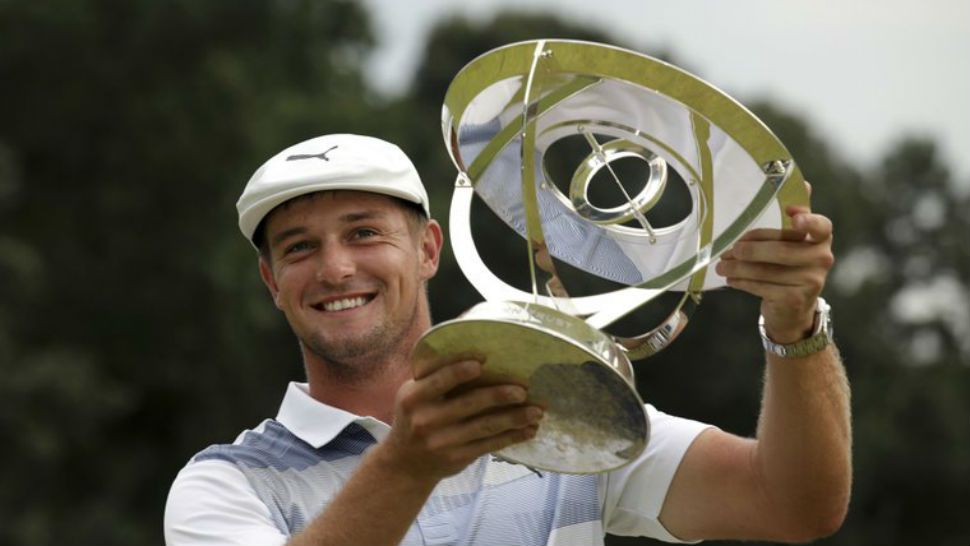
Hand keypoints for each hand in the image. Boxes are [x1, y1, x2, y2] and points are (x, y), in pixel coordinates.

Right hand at [379, 360, 542, 481]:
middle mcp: (426, 420)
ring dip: (514, 418)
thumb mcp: (413, 395)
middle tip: (523, 389)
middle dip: (499, 395)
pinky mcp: (458, 457)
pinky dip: (512, 437)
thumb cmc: (415, 418)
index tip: (483, 361)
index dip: (459, 371)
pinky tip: (528, 429)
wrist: (405, 465)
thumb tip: (475, 352)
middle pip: (469, 404)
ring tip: (537, 411)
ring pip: (485, 426)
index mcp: (414, 397)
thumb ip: (435, 378)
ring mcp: (443, 442)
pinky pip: (490, 445)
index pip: (439, 381)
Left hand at [715, 202, 833, 343]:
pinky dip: (742, 282)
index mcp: (822, 239)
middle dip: (750, 249)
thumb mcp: (793, 241)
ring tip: (722, 265)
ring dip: (738, 267)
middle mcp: (822, 259)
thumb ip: (795, 215)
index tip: (793, 217)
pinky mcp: (794, 299)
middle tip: (729, 249)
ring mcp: (810, 281)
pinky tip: (730, 279)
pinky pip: (761, 287)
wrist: (793, 308)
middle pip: (781, 250)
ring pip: (766, 270)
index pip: (821, 226)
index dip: (808, 221)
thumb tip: (804, 182)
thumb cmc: (788, 266)